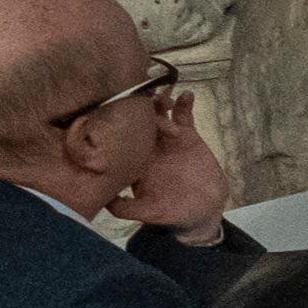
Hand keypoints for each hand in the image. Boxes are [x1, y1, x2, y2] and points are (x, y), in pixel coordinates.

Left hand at [124, 93, 236, 245]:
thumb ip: (126, 208)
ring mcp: (166, 139)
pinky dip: (185, 104)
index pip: (121, 139)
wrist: (203, 210)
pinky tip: (187, 95)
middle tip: (137, 98)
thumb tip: (104, 201)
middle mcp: (147, 146)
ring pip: (160, 115)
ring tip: (161, 98)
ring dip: (159, 103)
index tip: (113, 113)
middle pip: (139, 121)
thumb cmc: (172, 212)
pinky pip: (185, 117)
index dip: (117, 125)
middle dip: (137, 108)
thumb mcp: (148, 212)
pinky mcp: (187, 136)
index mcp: (134, 160)